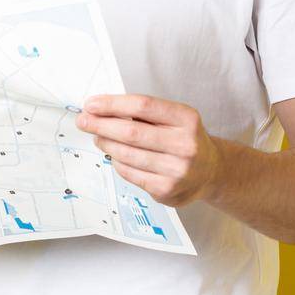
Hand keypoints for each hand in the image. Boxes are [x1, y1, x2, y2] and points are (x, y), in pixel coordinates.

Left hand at [75, 94, 222, 207]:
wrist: (211, 171)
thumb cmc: (185, 139)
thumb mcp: (176, 118)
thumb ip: (146, 113)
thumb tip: (102, 109)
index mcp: (187, 118)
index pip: (143, 105)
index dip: (113, 104)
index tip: (92, 104)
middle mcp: (185, 144)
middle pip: (131, 131)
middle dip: (101, 124)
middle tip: (83, 121)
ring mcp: (176, 170)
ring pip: (127, 154)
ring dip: (106, 144)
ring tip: (97, 137)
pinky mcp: (166, 190)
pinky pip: (130, 173)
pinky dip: (117, 162)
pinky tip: (114, 155)